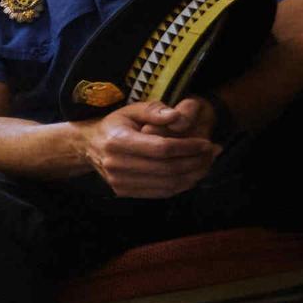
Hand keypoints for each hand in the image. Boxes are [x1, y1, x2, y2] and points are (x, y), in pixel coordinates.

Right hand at [78, 101, 218, 197]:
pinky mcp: (123, 191)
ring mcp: (118, 181)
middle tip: (213, 152)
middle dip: (196, 162)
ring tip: (207, 163)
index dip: (188, 147)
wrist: (89, 146)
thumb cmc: (116, 124)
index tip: (207, 142)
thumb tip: (177, 116)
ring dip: (193, 175)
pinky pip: (160, 192)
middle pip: (166, 168)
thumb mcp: (132, 110)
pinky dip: (181, 185)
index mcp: (118, 141)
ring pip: (166, 184)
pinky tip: (192, 174)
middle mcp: (116, 164)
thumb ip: (155, 111)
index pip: (161, 148)